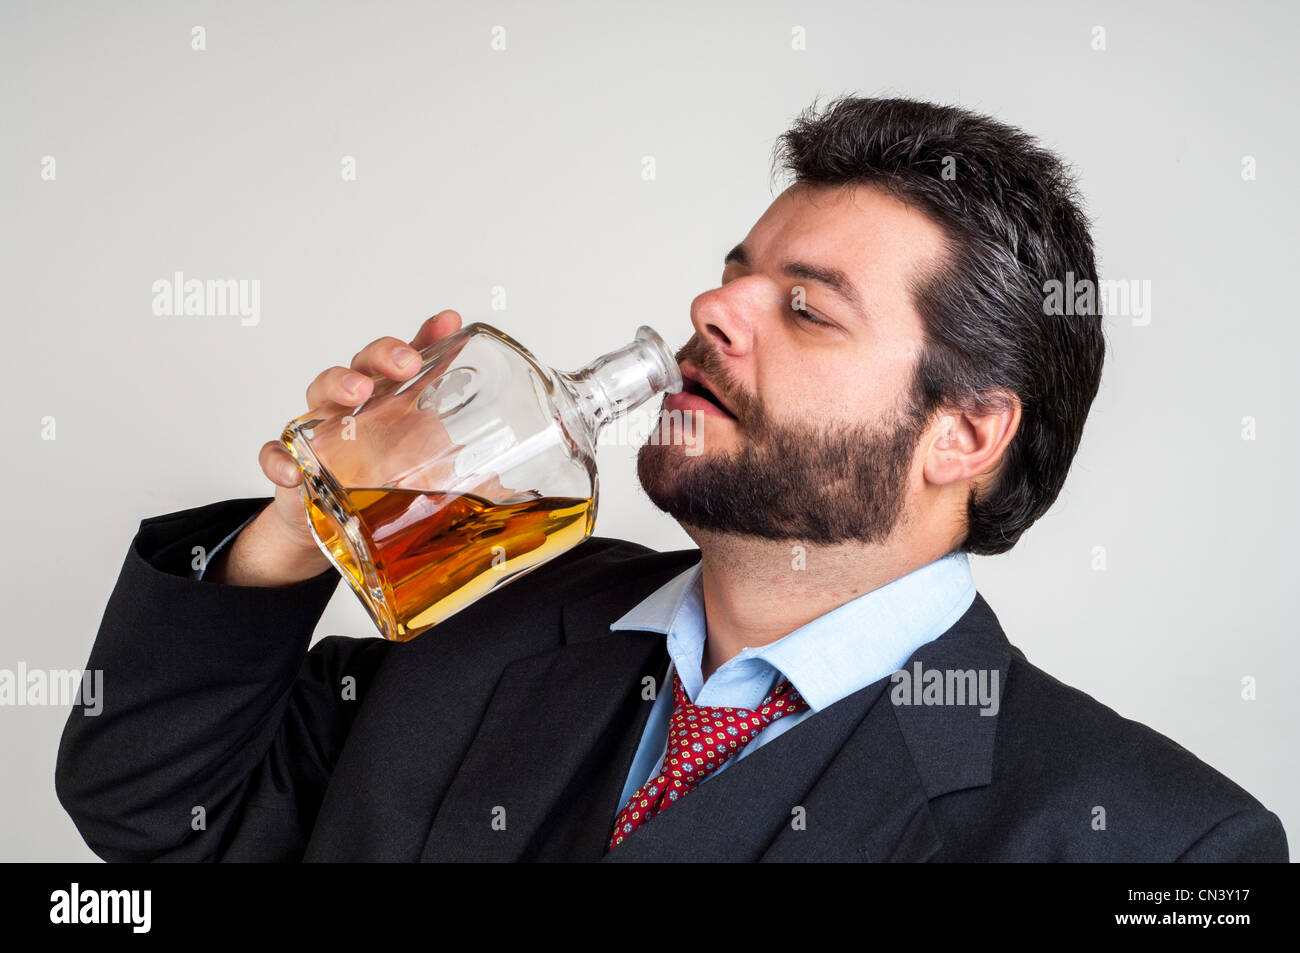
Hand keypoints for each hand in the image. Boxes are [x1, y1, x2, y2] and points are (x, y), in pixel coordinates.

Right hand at [208, 310, 464, 585]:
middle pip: (364, 364)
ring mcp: (320, 433)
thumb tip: (524, 489)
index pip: (408, 361)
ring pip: (319, 394)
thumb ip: (474, 476)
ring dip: (336, 385)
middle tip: (406, 363)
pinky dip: (280, 459)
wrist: (333, 529)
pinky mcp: (292, 466)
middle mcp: (356, 409)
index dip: (427, 337)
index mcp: (392, 405)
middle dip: (384, 356)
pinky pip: (276, 454)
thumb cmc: (381, 485)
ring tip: (355, 393)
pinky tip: (294, 470)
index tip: (449, 322)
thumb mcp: (433, 480)